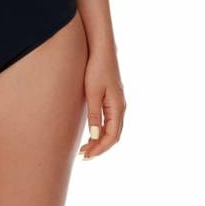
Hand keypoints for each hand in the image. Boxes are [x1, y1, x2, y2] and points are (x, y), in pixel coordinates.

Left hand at [78, 45, 125, 159]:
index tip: (86, 156)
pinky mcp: (112, 99)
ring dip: (100, 140)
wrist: (102, 50)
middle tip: (83, 156)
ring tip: (85, 148)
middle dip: (99, 148)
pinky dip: (101, 131)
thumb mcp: (92, 93)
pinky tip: (91, 133)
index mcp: (118, 107)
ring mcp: (117, 103)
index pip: (112, 136)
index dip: (100, 148)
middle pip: (113, 135)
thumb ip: (94, 115)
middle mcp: (121, 107)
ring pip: (112, 129)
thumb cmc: (96, 69)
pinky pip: (110, 121)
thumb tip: (95, 137)